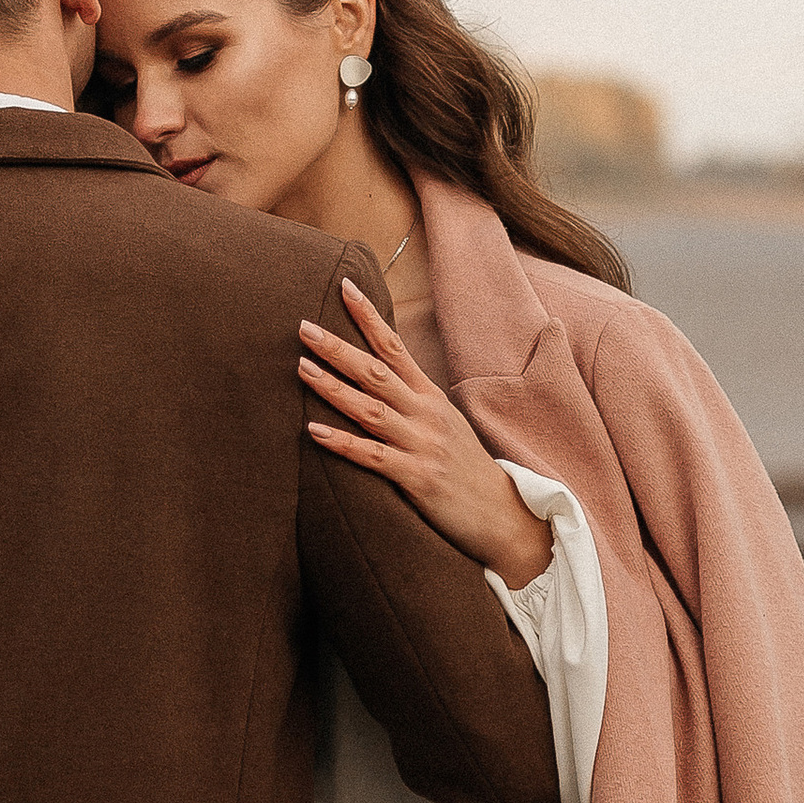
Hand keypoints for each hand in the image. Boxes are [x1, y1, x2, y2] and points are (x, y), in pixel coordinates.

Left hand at [299, 279, 555, 586]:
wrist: (502, 514)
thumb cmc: (464, 468)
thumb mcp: (442, 423)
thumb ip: (411, 400)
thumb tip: (373, 376)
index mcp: (430, 397)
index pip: (394, 347)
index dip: (369, 317)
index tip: (345, 287)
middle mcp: (426, 414)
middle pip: (376, 372)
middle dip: (338, 348)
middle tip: (303, 327)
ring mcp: (422, 445)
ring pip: (370, 409)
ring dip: (333, 388)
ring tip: (301, 368)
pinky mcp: (417, 478)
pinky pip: (372, 456)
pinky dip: (342, 443)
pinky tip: (313, 432)